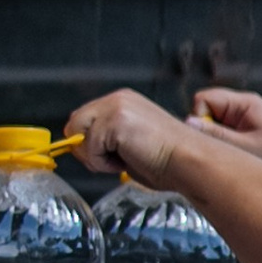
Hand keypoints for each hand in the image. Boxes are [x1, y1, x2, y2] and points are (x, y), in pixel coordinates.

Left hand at [67, 88, 192, 186]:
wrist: (187, 161)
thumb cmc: (167, 160)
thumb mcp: (129, 142)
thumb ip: (106, 138)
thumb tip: (81, 147)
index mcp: (123, 102)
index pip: (83, 118)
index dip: (87, 142)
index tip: (107, 158)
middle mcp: (118, 99)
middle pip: (74, 123)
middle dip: (86, 148)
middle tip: (112, 162)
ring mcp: (116, 107)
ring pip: (78, 135)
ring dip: (95, 157)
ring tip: (122, 160)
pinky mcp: (115, 121)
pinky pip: (90, 148)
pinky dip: (103, 163)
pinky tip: (126, 161)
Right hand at [190, 88, 261, 181]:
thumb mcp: (247, 150)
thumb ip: (216, 136)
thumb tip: (187, 124)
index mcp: (245, 103)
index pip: (203, 100)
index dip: (198, 119)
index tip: (207, 141)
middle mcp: (244, 108)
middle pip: (206, 112)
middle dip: (205, 132)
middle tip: (217, 153)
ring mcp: (246, 121)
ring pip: (213, 127)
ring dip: (216, 143)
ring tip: (231, 160)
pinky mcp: (248, 134)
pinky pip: (224, 137)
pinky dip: (224, 150)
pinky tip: (236, 163)